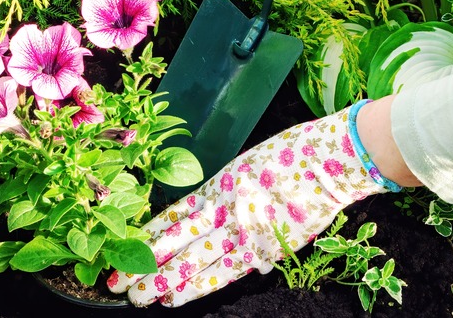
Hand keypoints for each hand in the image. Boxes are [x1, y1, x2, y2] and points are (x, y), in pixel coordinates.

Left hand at [107, 101, 396, 306]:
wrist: (332, 162)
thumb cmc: (293, 156)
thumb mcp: (247, 167)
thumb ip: (225, 194)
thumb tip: (209, 223)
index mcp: (220, 185)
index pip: (174, 217)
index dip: (148, 236)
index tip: (126, 249)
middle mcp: (228, 211)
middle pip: (178, 244)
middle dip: (147, 266)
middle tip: (120, 284)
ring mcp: (248, 232)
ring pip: (198, 265)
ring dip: (169, 283)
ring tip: (144, 297)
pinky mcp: (269, 249)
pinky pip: (230, 271)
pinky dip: (205, 284)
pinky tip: (182, 296)